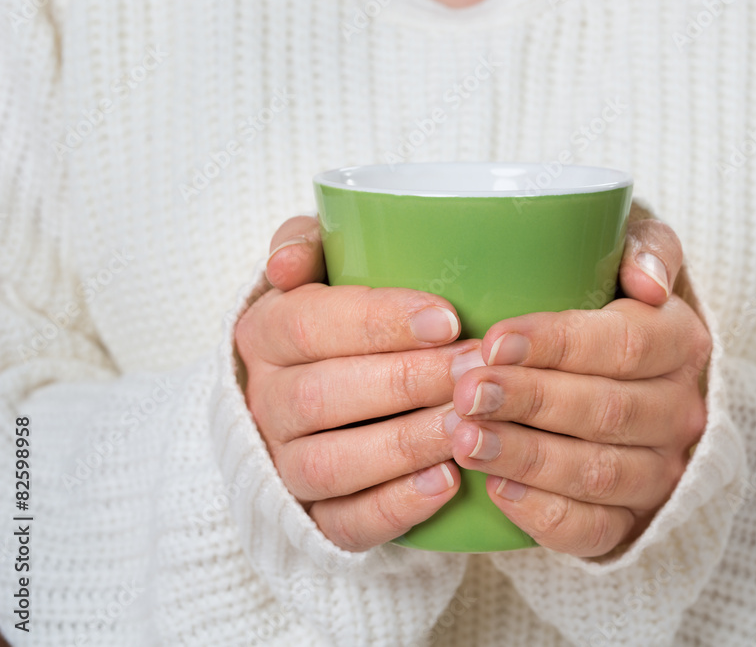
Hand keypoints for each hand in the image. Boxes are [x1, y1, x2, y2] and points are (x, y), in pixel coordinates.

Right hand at [236, 216, 475, 551]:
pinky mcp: (312, 515)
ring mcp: (285, 464)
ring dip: (406, 444)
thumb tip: (286, 264)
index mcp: (264, 333)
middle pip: (322, 396)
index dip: (378, 322)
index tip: (447, 318)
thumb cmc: (337, 320)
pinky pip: (344, 523)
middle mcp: (265, 402)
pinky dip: (395, 507)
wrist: (311, 394)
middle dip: (408, 382)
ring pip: (331, 464)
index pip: (308, 325)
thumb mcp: (319, 269)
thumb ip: (307, 244)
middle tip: (477, 369)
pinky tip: (447, 482)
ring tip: (468, 424)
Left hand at [447, 216, 709, 557]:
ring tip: (464, 439)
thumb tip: (650, 281)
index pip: (627, 343)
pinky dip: (545, 516)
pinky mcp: (632, 519)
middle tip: (465, 391)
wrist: (627, 375)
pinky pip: (596, 531)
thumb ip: (644, 244)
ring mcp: (660, 471)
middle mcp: (681, 410)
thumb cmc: (608, 302)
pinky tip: (496, 491)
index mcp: (682, 341)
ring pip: (599, 473)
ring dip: (527, 458)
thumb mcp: (629, 252)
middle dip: (531, 401)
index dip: (559, 344)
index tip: (494, 339)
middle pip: (608, 410)